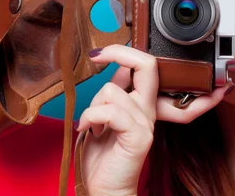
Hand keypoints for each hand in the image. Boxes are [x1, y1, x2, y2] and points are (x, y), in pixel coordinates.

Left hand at [76, 45, 232, 195]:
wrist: (106, 190)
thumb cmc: (103, 157)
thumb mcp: (105, 117)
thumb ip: (114, 93)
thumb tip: (116, 66)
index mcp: (143, 103)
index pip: (146, 66)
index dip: (124, 52)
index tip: (100, 52)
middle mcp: (148, 109)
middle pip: (147, 65)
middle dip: (120, 53)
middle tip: (98, 55)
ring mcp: (145, 122)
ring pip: (114, 89)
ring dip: (92, 105)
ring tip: (91, 124)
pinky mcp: (138, 136)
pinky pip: (111, 112)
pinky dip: (91, 118)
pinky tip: (87, 129)